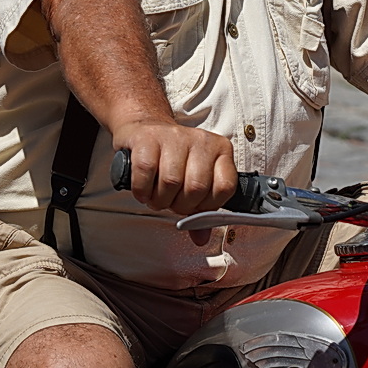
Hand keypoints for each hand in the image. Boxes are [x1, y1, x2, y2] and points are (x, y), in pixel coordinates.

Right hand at [110, 120, 236, 215]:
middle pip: (196, 188)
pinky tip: (143, 190)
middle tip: (171, 202)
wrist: (146, 129)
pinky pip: (146, 171)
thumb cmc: (173, 160)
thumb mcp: (193, 180)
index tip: (194, 207)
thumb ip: (201, 210)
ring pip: (171, 181)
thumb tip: (201, 238)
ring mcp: (174, 136)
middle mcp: (201, 140)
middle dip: (180, 205)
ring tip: (156, 196)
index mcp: (220, 150)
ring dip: (159, 199)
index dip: (207, 206)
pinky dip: (142, 189)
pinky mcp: (148, 138)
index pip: (225, 188)